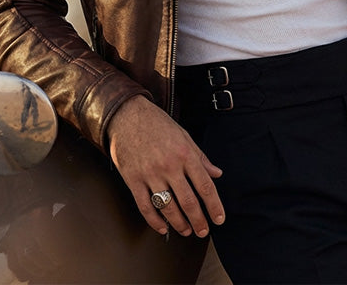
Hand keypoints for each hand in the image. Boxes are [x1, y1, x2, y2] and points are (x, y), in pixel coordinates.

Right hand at [107, 95, 224, 237]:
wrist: (127, 115)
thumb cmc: (157, 124)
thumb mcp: (184, 135)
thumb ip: (200, 157)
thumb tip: (217, 173)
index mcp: (185, 154)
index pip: (205, 185)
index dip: (214, 206)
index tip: (219, 219)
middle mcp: (169, 166)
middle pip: (189, 201)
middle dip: (199, 221)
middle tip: (203, 231)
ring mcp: (150, 174)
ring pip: (168, 208)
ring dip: (179, 224)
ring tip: (186, 230)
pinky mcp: (133, 180)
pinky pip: (145, 207)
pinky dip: (155, 222)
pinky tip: (162, 228)